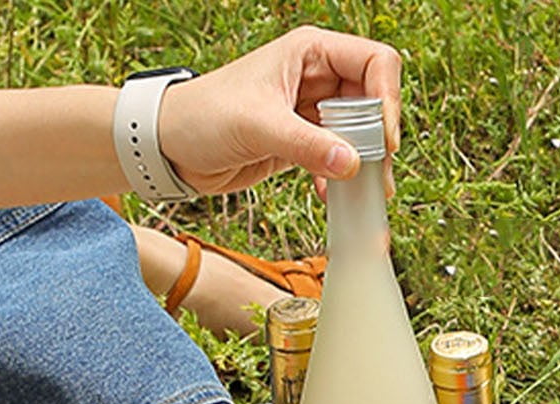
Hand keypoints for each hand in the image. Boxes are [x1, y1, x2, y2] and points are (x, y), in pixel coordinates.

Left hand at [158, 26, 401, 195]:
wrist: (171, 147)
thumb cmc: (203, 117)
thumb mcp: (257, 126)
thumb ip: (306, 145)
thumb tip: (352, 164)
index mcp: (310, 52)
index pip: (376, 62)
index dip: (388, 100)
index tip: (383, 141)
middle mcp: (317, 76)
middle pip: (375, 101)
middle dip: (380, 139)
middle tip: (374, 175)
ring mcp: (313, 110)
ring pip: (363, 133)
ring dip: (366, 165)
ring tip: (360, 192)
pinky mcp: (306, 141)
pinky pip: (342, 158)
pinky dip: (343, 178)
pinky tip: (330, 195)